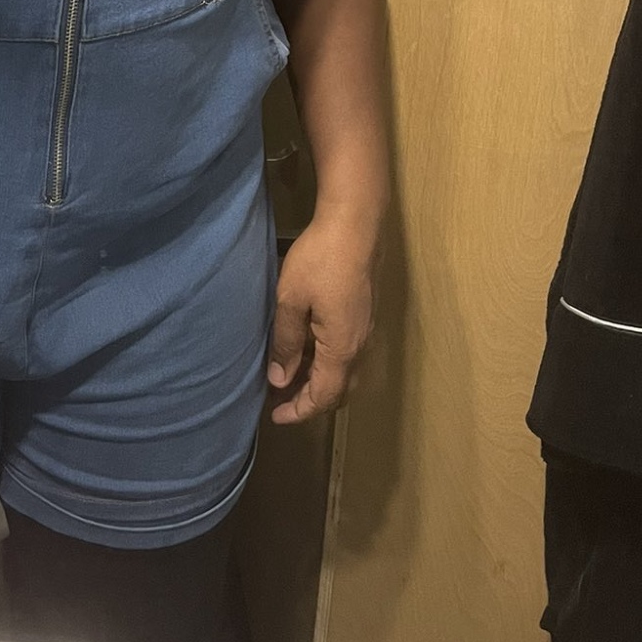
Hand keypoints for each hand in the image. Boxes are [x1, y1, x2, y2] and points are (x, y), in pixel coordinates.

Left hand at [267, 212, 377, 424]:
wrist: (356, 223)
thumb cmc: (320, 260)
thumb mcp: (291, 300)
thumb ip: (286, 343)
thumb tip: (280, 381)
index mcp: (341, 348)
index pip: (323, 396)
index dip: (300, 411)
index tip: (275, 418)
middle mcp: (360, 346)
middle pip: (339, 390)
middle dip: (311, 401)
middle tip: (281, 402)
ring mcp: (366, 329)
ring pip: (345, 371)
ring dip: (320, 381)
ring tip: (290, 377)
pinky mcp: (365, 313)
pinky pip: (348, 353)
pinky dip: (327, 362)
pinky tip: (307, 348)